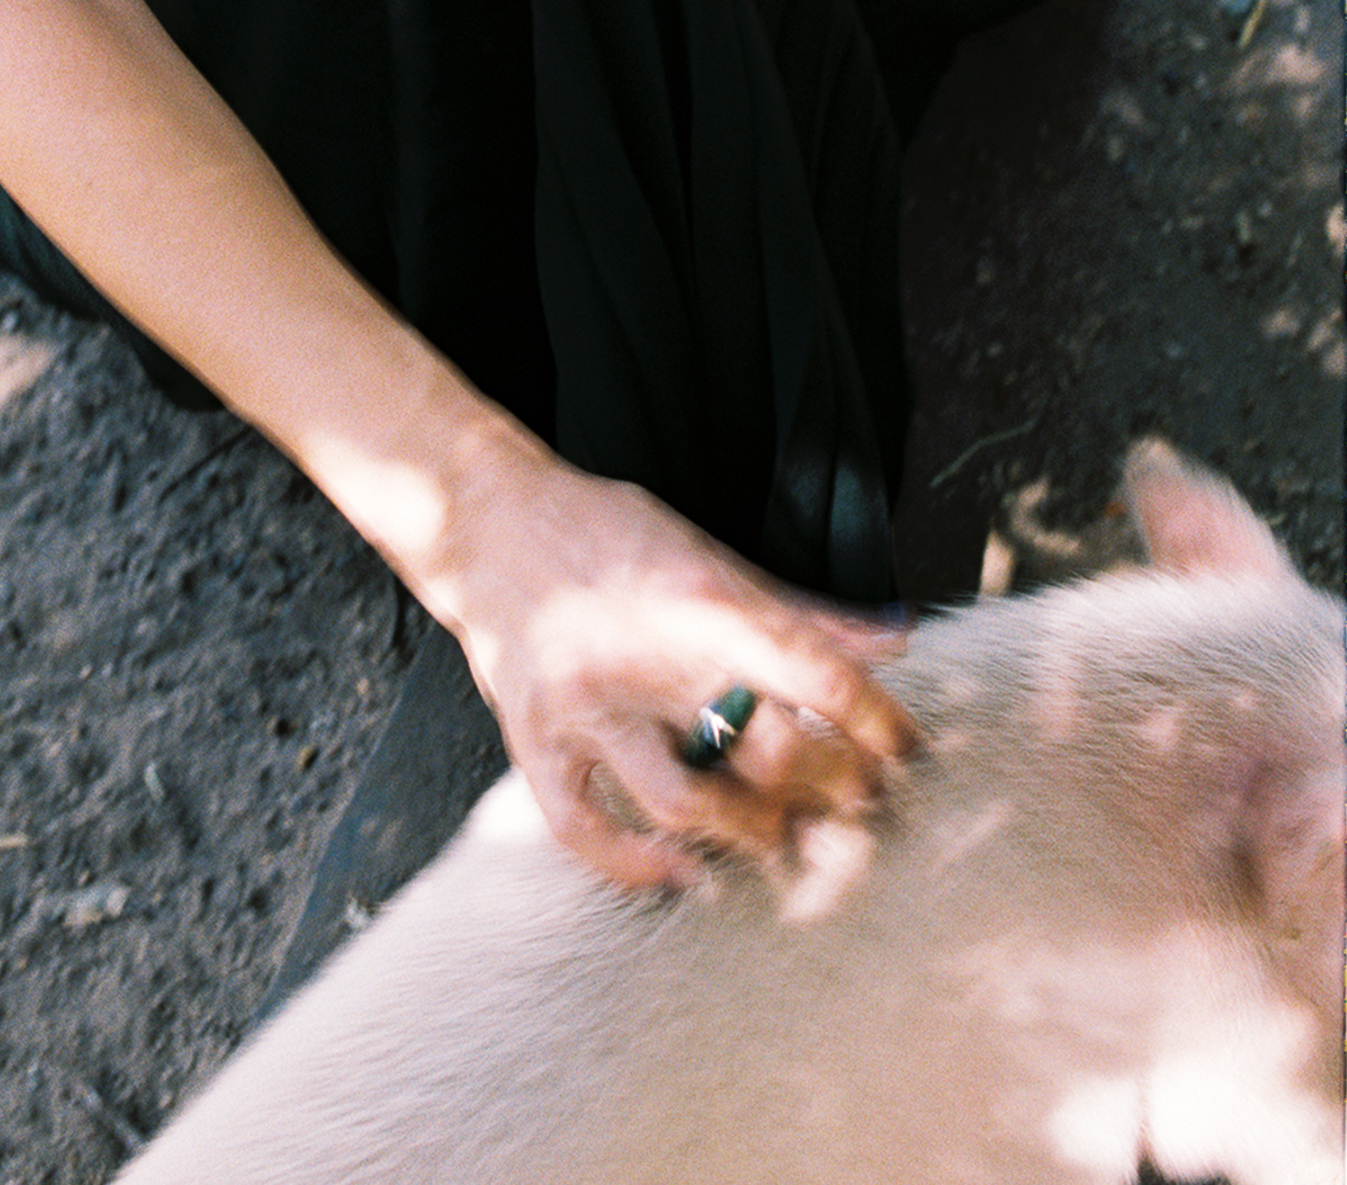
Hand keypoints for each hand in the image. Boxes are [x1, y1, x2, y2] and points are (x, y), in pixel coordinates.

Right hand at [441, 444, 916, 891]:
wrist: (488, 523)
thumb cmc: (606, 535)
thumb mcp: (706, 552)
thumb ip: (797, 610)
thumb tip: (894, 642)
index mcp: (697, 599)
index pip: (815, 674)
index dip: (875, 721)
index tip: (904, 748)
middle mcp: (643, 658)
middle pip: (767, 750)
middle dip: (831, 785)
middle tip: (856, 798)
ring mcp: (585, 706)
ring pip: (686, 801)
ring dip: (752, 833)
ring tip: (783, 837)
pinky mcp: (534, 741)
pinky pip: (586, 829)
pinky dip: (638, 865)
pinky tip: (683, 869)